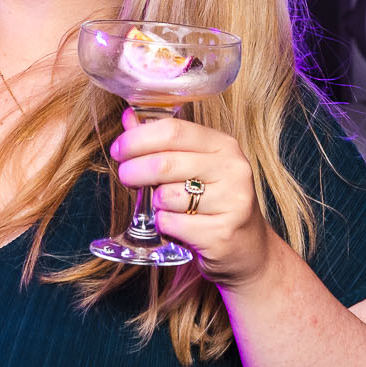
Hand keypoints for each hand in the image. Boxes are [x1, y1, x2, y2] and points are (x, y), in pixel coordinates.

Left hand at [111, 109, 270, 287]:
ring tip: (164, 206)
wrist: (247, 248)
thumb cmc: (214, 202)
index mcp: (225, 145)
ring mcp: (231, 202)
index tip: (118, 149)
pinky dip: (163, 225)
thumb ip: (163, 143)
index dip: (138, 138)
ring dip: (154, 203)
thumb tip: (129, 117)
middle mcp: (233, 169)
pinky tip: (175, 226)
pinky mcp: (221, 234)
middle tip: (125, 176)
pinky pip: (170, 224)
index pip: (173, 131)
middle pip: (165, 163)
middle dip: (134, 170)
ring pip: (166, 196)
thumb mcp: (196, 166)